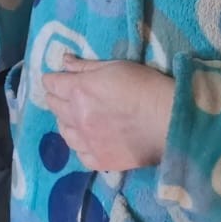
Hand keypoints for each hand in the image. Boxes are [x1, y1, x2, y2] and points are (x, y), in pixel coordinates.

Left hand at [39, 57, 174, 171]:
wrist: (169, 120)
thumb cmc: (145, 86)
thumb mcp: (115, 67)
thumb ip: (86, 66)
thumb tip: (65, 61)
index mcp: (79, 90)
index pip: (51, 84)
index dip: (53, 79)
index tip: (57, 79)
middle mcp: (77, 117)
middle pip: (54, 106)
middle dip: (57, 97)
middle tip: (67, 95)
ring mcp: (87, 142)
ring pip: (64, 132)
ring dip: (66, 122)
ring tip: (76, 118)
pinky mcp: (100, 161)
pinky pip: (80, 155)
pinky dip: (81, 146)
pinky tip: (88, 140)